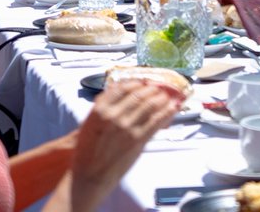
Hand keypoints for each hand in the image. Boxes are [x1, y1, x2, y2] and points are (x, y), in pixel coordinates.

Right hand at [70, 81, 183, 206]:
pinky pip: (156, 120)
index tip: (143, 82)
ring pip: (150, 104)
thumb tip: (118, 91)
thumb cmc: (87, 151)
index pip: (123, 87)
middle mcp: (113, 115)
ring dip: (161, 98)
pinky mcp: (138, 139)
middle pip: (139, 94)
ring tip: (166, 96)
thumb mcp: (89, 123)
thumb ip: (104, 107)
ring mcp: (127, 127)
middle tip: (158, 88)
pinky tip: (172, 107)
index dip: (136, 83)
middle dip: (151, 89)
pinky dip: (167, 112)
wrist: (89, 176)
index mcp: (100, 109)